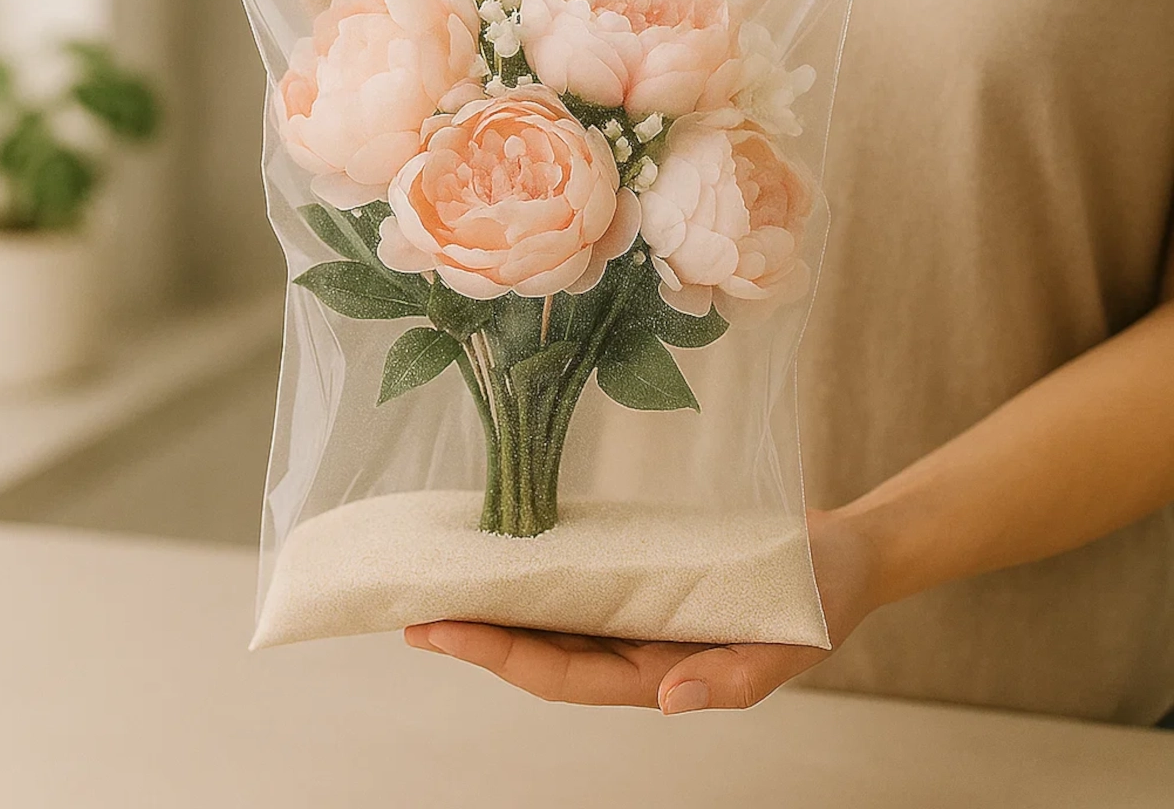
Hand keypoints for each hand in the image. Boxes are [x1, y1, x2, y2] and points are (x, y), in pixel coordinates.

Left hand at [404, 507, 880, 712]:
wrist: (841, 555)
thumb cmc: (820, 599)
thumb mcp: (790, 644)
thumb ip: (734, 680)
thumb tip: (672, 701)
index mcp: (664, 674)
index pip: (565, 675)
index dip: (499, 657)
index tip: (440, 631)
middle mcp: (640, 650)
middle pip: (545, 653)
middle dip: (480, 637)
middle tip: (414, 613)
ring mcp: (641, 616)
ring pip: (557, 622)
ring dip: (502, 609)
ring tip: (447, 587)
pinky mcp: (646, 579)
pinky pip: (583, 586)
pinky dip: (543, 577)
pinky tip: (512, 559)